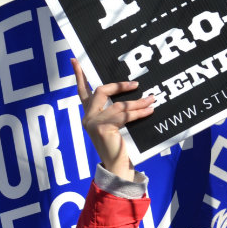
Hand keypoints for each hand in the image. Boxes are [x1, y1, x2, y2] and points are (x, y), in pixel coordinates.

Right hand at [74, 58, 154, 180]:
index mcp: (88, 114)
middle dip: (119, 86)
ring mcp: (93, 123)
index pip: (82, 91)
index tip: (74, 59)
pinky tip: (150, 109)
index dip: (79, 75)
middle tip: (135, 84)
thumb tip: (131, 92)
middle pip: (100, 91)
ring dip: (137, 102)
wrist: (116, 168)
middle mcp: (87, 117)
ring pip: (118, 105)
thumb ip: (115, 111)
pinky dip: (139, 112)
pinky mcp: (102, 128)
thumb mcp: (114, 125)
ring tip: (152, 99)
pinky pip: (125, 115)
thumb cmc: (118, 146)